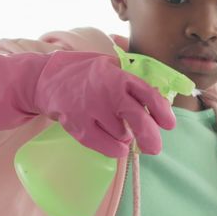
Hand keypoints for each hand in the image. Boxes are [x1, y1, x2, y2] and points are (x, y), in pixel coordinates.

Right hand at [34, 51, 175, 157]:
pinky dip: (115, 149)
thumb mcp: (111, 66)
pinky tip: (117, 146)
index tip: (169, 124)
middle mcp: (107, 91)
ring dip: (124, 136)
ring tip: (114, 126)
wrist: (47, 79)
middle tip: (155, 147)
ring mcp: (91, 109)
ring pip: (122, 134)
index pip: (149, 94)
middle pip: (138, 119)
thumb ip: (132, 81)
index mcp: (118, 75)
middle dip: (151, 137)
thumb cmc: (85, 73)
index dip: (163, 112)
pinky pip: (106, 146)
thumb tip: (160, 101)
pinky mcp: (79, 126)